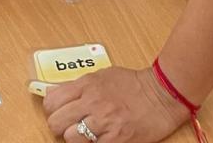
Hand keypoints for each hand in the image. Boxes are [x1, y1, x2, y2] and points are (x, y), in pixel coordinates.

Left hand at [45, 66, 187, 142]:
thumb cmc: (133, 84)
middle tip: (70, 126)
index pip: (51, 101)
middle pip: (56, 122)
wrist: (162, 94)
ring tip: (86, 134)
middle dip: (60, 126)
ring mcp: (104, 122)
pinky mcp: (116, 139)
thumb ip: (79, 85)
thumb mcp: (102, 76)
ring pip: (70, 138)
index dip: (52, 110)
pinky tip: (99, 139)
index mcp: (87, 84)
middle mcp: (92, 102)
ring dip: (75, 139)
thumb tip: (56, 92)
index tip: (59, 112)